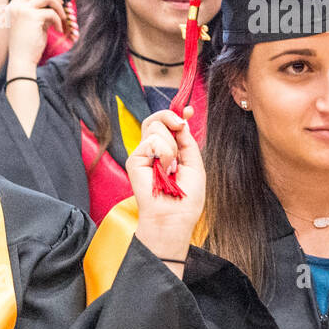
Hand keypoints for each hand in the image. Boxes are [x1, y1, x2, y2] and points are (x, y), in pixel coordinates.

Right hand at [7, 0, 66, 68]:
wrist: (21, 61)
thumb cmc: (27, 46)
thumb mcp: (32, 25)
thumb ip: (39, 12)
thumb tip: (54, 3)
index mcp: (12, 8)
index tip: (52, 1)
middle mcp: (15, 6)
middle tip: (61, 3)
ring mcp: (22, 10)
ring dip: (58, 6)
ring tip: (62, 18)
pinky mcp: (32, 17)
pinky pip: (51, 12)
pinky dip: (58, 20)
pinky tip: (58, 30)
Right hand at [129, 107, 205, 258]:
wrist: (174, 217)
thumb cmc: (186, 198)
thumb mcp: (194, 165)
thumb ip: (187, 142)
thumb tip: (182, 121)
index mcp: (167, 152)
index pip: (167, 125)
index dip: (176, 114)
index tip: (189, 111)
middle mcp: (153, 151)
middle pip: (156, 119)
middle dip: (171, 117)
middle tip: (181, 126)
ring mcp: (142, 154)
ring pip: (156, 127)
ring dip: (171, 147)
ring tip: (171, 168)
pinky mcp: (134, 159)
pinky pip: (153, 141)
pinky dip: (165, 154)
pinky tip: (164, 171)